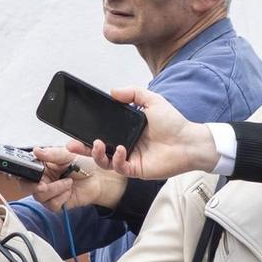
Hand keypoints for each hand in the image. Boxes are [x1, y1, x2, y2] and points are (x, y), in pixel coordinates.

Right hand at [30, 146, 124, 213]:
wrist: (99, 177)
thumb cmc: (84, 164)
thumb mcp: (68, 154)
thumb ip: (51, 154)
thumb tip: (36, 151)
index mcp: (42, 166)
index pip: (25, 171)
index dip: (24, 174)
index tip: (31, 174)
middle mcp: (43, 179)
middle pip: (27, 187)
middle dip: (35, 186)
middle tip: (43, 185)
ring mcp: (50, 192)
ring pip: (40, 197)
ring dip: (55, 189)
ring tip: (68, 182)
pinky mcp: (58, 203)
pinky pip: (52, 204)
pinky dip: (62, 197)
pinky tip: (69, 190)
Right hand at [69, 88, 217, 179]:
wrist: (189, 141)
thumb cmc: (174, 123)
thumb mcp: (152, 101)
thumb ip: (133, 93)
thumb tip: (113, 91)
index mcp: (127, 130)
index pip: (102, 131)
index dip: (88, 131)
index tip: (76, 126)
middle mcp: (126, 145)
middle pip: (98, 149)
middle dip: (82, 147)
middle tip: (71, 143)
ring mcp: (130, 158)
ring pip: (105, 161)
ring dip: (96, 154)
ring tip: (95, 144)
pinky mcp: (136, 170)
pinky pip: (119, 167)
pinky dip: (116, 159)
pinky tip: (119, 149)